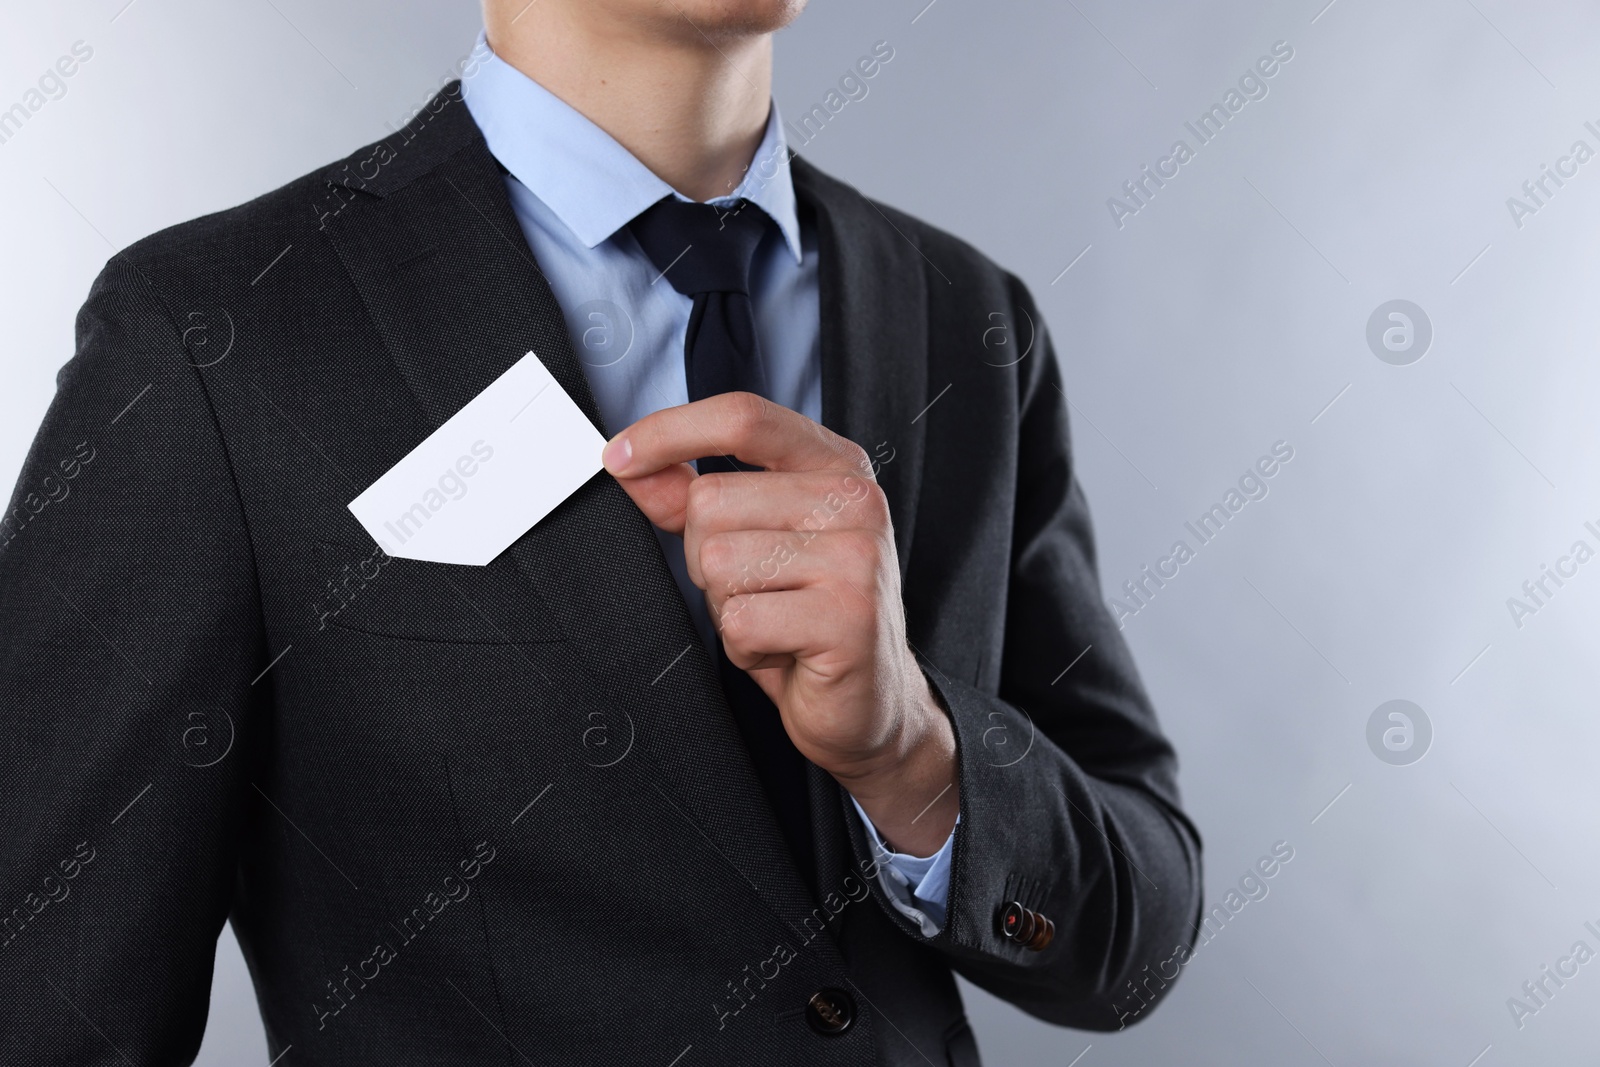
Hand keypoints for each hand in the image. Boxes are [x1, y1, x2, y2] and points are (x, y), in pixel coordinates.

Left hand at [602, 393, 957, 856]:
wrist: (870, 702)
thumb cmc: (808, 617)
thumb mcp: (751, 541)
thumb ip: (691, 497)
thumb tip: (630, 463)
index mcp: (836, 464)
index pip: (743, 417)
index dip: (670, 431)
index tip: (619, 456)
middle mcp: (857, 499)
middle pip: (712, 501)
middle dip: (707, 560)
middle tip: (760, 592)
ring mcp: (859, 556)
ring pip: (719, 561)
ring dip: (727, 607)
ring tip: (776, 621)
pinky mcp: (849, 616)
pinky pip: (740, 620)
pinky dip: (744, 649)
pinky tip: (785, 651)